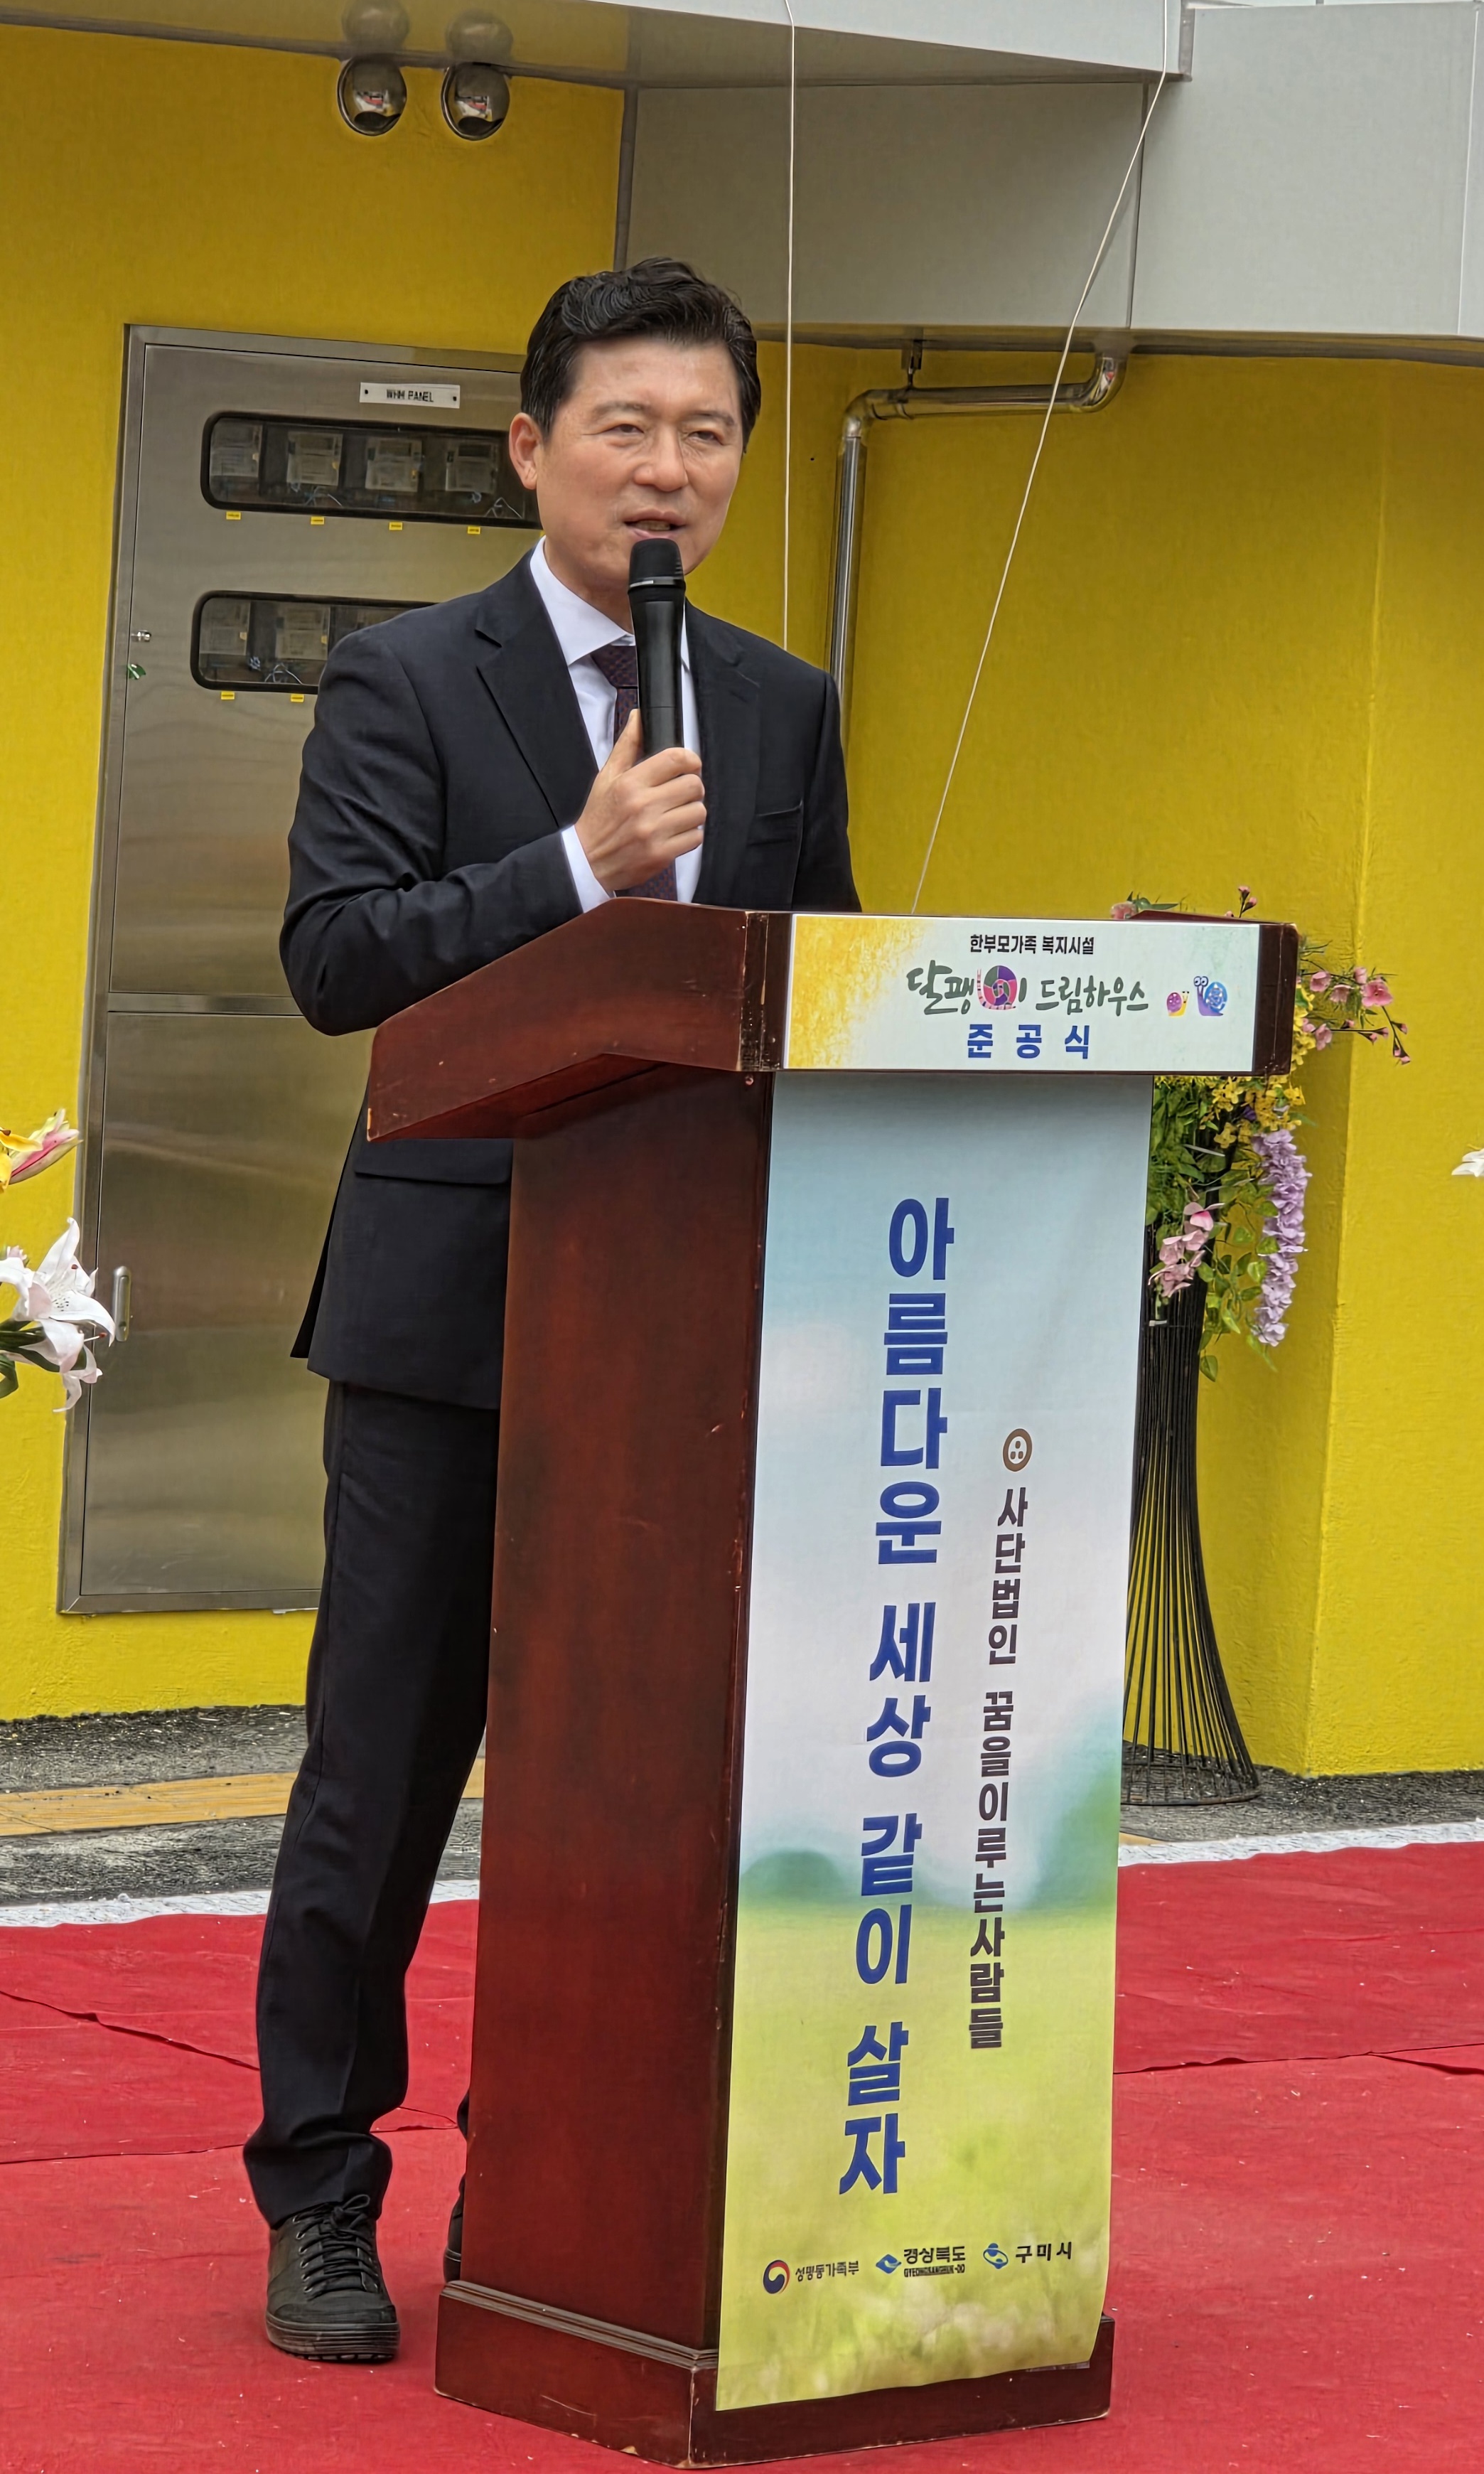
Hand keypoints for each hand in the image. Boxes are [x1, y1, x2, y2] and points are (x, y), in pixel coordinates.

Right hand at [573, 710, 704, 892]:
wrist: (586, 861)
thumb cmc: (598, 818)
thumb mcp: (606, 777)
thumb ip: (627, 745)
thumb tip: (639, 715)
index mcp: (630, 783)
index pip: (676, 758)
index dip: (690, 759)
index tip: (689, 765)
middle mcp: (643, 806)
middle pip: (693, 785)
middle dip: (692, 787)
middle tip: (681, 793)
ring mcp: (653, 832)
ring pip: (698, 812)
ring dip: (692, 812)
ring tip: (677, 815)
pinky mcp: (660, 855)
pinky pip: (695, 838)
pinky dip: (689, 835)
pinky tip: (674, 833)